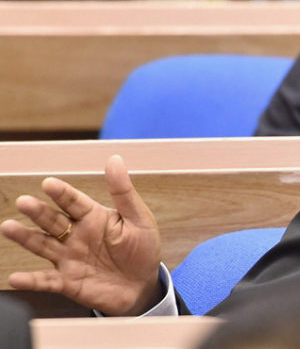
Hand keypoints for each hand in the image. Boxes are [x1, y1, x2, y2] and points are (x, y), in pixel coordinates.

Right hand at [0, 155, 162, 315]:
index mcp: (94, 217)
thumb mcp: (139, 219)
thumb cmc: (142, 248)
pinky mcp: (68, 282)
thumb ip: (124, 193)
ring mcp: (69, 258)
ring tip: (7, 227)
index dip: (62, 193)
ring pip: (43, 245)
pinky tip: (16, 278)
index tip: (49, 183)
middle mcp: (76, 235)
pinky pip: (46, 281)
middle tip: (23, 202)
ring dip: (25, 237)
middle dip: (38, 211)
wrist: (142, 285)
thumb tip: (115, 159)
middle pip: (54, 220)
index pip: (75, 202)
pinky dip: (31, 280)